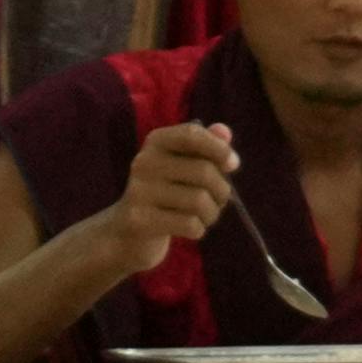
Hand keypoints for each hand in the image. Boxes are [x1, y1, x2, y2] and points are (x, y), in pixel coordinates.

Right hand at [111, 114, 246, 282]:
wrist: (129, 230)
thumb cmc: (168, 192)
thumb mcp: (186, 165)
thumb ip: (207, 146)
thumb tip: (224, 132)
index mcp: (156, 142)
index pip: (192, 134)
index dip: (219, 148)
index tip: (233, 164)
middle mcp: (144, 161)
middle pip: (204, 171)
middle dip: (222, 190)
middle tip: (219, 200)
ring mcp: (139, 190)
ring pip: (199, 201)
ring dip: (212, 213)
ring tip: (205, 216)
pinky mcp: (140, 219)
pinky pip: (189, 224)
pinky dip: (199, 229)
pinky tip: (191, 228)